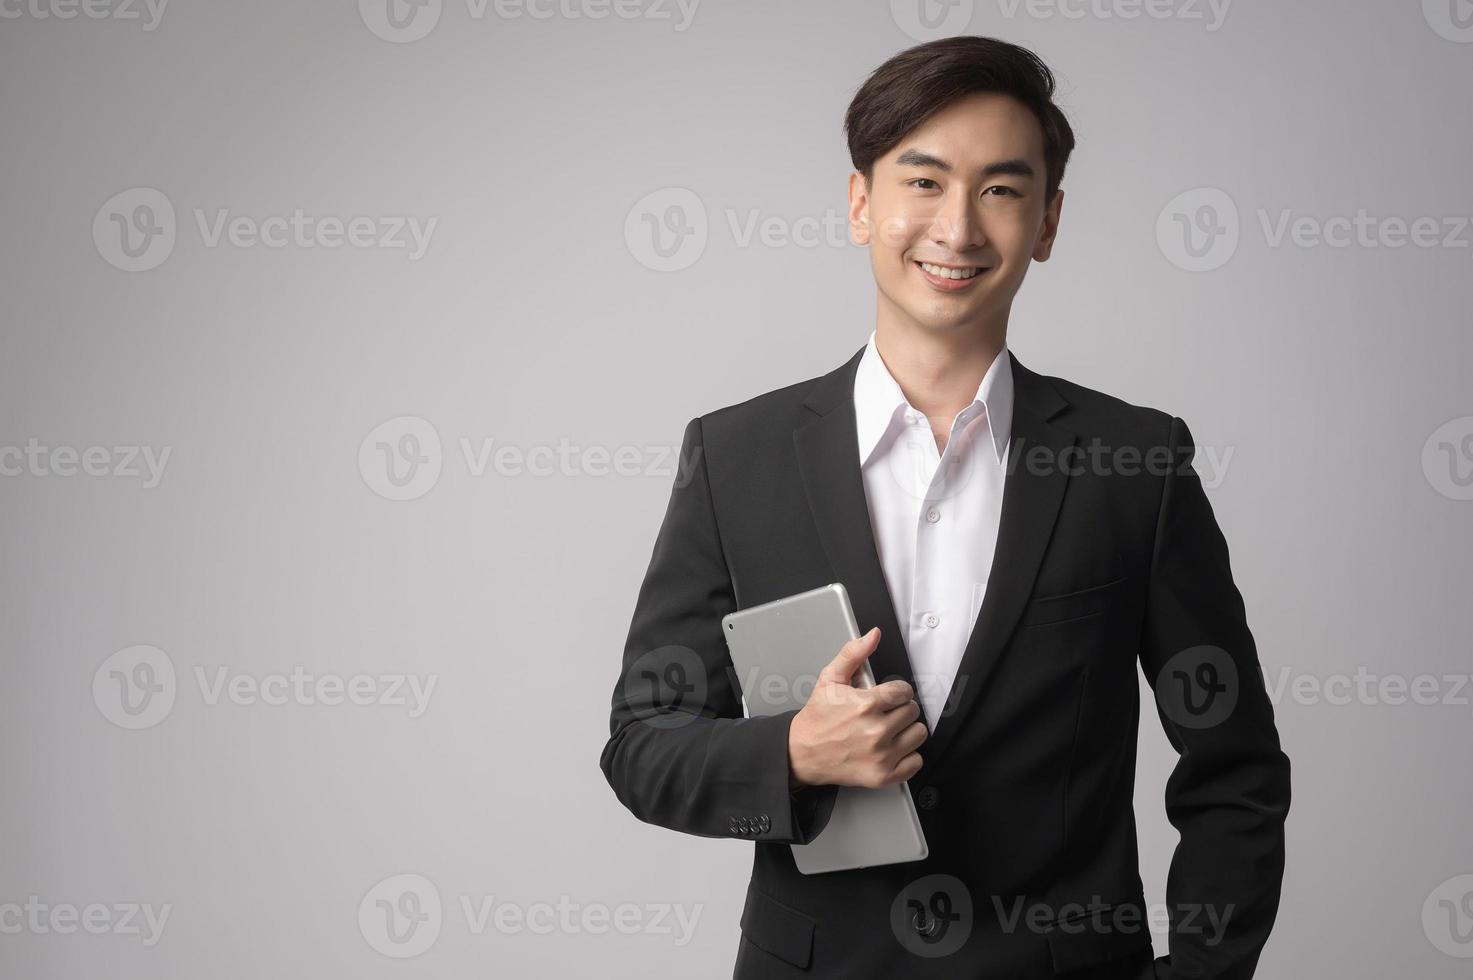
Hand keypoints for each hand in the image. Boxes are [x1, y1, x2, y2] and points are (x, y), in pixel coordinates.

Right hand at [787, 626, 926, 789]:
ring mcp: (881, 755)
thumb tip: (872, 636)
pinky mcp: (883, 775)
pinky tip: (893, 748)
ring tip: (890, 729)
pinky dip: (908, 756)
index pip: (904, 691)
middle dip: (900, 709)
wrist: (802, 753)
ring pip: (918, 734)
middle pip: (913, 711)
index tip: (888, 696)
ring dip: (907, 731)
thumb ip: (853, 653)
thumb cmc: (817, 718)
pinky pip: (916, 762)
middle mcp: (876, 731)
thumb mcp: (830, 679)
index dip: (897, 691)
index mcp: (866, 704)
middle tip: (885, 713)